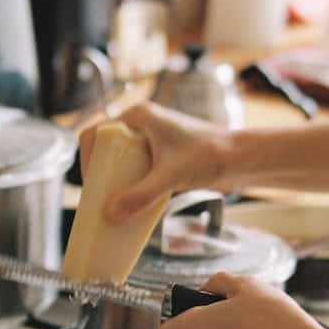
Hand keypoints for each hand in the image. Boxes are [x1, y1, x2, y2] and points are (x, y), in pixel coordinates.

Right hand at [79, 101, 232, 221]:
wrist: (242, 159)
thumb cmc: (211, 155)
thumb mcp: (171, 177)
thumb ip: (140, 195)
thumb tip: (111, 213)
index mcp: (139, 116)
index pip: (96, 133)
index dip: (86, 158)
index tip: (91, 183)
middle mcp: (142, 124)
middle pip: (106, 148)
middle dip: (100, 174)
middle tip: (100, 198)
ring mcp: (152, 139)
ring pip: (120, 160)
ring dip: (115, 182)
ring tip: (113, 204)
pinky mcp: (162, 155)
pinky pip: (136, 169)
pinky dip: (130, 185)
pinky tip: (132, 205)